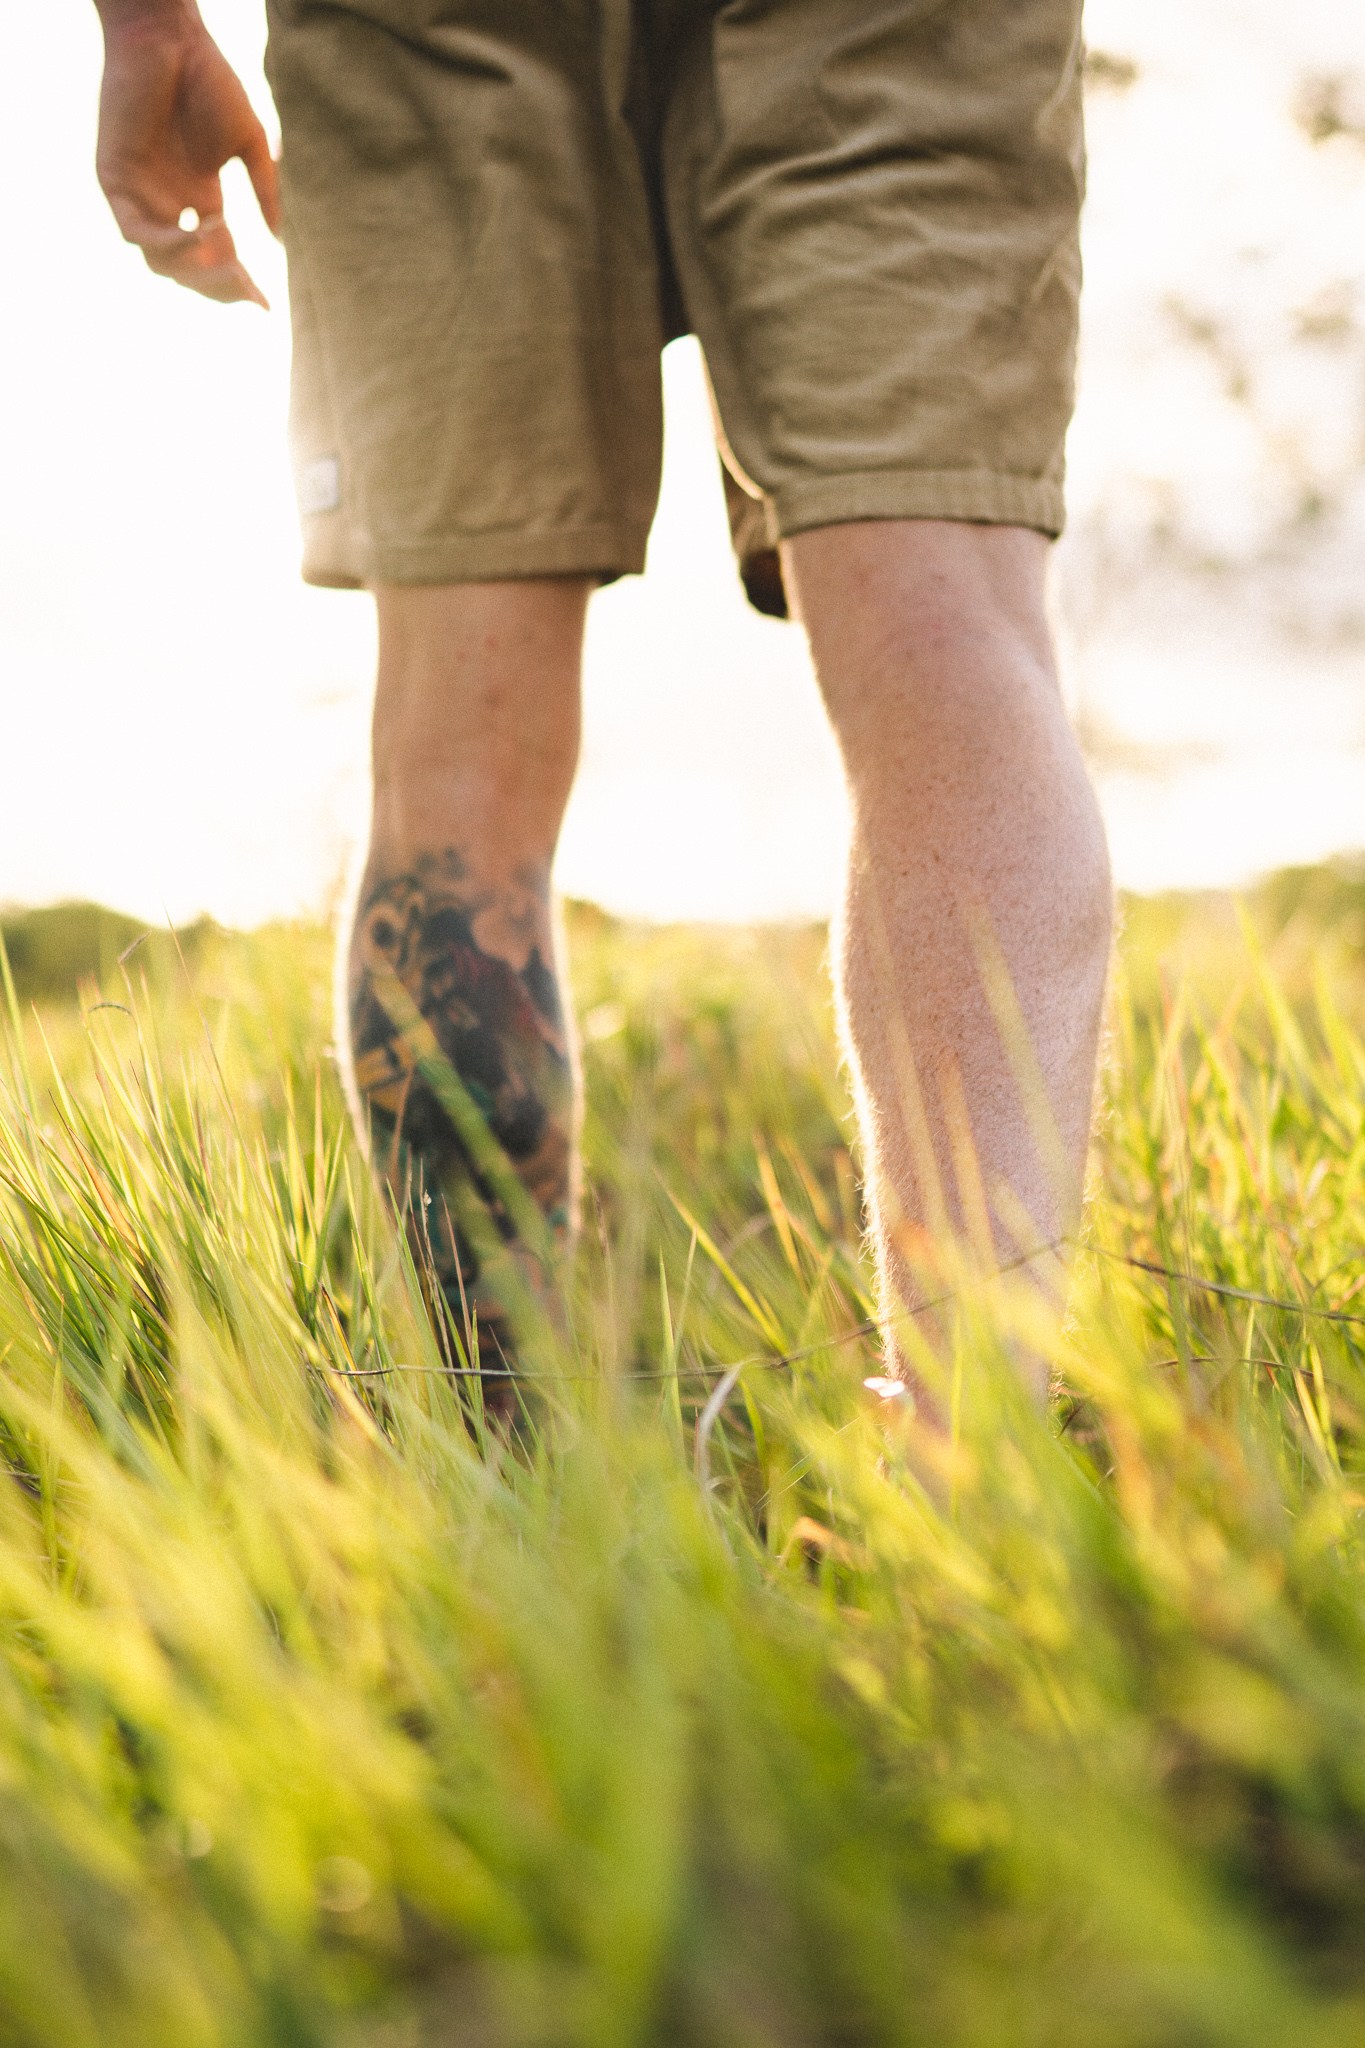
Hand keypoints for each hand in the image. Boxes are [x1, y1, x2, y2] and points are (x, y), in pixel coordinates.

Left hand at [96, 12, 280, 306]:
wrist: (171, 39)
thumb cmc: (209, 80)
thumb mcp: (249, 143)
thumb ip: (264, 190)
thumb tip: (279, 239)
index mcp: (199, 197)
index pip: (218, 258)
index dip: (239, 285)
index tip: (265, 306)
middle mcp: (169, 203)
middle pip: (190, 271)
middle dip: (219, 286)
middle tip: (246, 286)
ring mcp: (140, 195)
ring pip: (160, 261)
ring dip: (195, 270)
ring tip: (224, 255)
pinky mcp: (114, 181)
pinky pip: (135, 232)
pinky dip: (167, 242)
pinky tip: (197, 234)